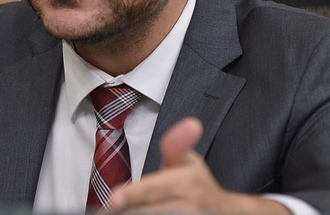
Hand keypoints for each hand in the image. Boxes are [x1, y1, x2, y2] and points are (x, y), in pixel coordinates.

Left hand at [108, 117, 290, 213]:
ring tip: (115, 211)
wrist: (221, 210)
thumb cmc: (196, 182)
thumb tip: (192, 124)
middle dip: (127, 208)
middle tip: (108, 208)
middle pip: (146, 210)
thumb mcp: (188, 159)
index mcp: (184, 182)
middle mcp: (186, 206)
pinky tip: (129, 214)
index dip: (132, 194)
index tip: (115, 200)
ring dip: (132, 214)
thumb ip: (177, 143)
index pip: (153, 189)